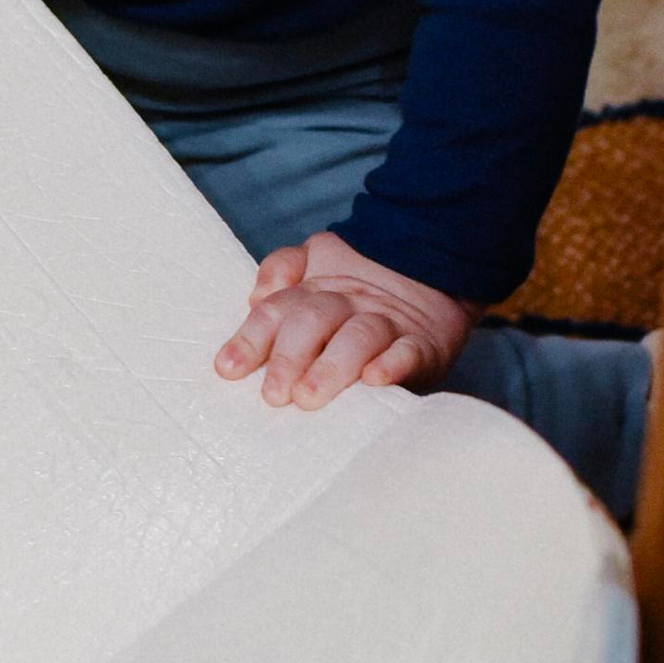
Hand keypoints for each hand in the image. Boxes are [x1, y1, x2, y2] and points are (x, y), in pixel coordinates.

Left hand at [215, 231, 472, 411]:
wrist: (434, 274)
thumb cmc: (360, 291)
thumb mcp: (318, 267)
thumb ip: (282, 269)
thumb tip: (255, 293)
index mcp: (315, 290)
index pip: (276, 310)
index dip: (250, 338)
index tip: (229, 368)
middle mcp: (348, 303)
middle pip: (314, 320)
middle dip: (289, 356)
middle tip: (274, 394)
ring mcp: (386, 322)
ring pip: (358, 336)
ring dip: (333, 365)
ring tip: (311, 395)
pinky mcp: (423, 343)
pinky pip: (409, 350)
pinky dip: (393, 363)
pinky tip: (376, 377)